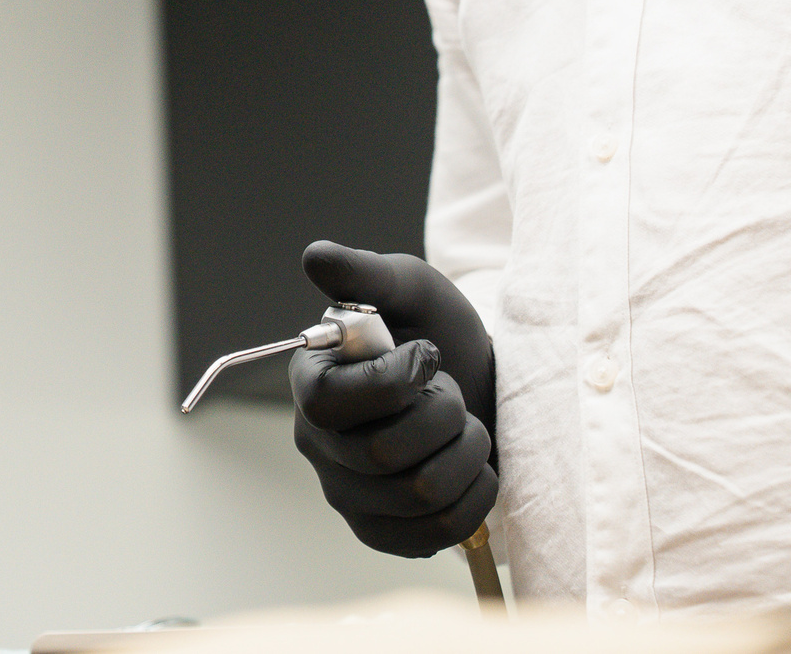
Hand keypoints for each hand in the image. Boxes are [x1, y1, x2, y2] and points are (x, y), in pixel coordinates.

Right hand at [291, 240, 499, 558]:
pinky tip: (471, 466)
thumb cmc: (436, 332)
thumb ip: (364, 274)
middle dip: (443, 415)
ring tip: (466, 426)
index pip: (332, 403)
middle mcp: (318, 444)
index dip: (392, 384)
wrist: (479, 385)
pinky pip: (438, 533)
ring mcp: (348, 495)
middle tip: (452, 391)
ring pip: (420, 494)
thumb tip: (315, 257)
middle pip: (384, 455)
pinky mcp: (384, 532)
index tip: (428, 356)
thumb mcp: (409, 289)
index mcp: (311, 383)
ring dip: (466, 452)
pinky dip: (475, 496)